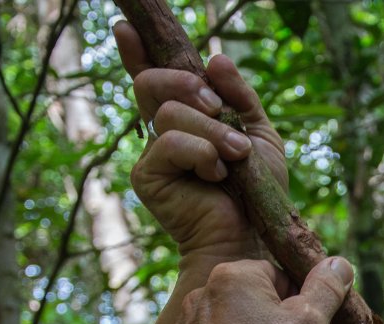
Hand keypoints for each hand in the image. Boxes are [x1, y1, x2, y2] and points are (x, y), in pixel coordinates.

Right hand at [113, 21, 287, 262]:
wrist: (251, 236)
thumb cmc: (257, 191)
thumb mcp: (258, 134)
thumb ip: (239, 96)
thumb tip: (215, 58)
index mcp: (186, 118)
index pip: (154, 79)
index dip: (136, 52)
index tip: (125, 27)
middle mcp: (162, 133)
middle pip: (152, 83)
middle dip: (188, 86)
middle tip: (218, 107)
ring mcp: (152, 155)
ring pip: (170, 113)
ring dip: (211, 130)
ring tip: (236, 156)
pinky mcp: (148, 177)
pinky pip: (170, 143)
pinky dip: (202, 152)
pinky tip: (217, 174)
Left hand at [165, 256, 354, 323]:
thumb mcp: (309, 323)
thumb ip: (326, 289)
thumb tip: (340, 264)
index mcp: (234, 274)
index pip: (279, 276)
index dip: (298, 303)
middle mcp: (203, 290)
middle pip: (254, 298)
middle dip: (272, 320)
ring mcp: (186, 320)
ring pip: (232, 322)